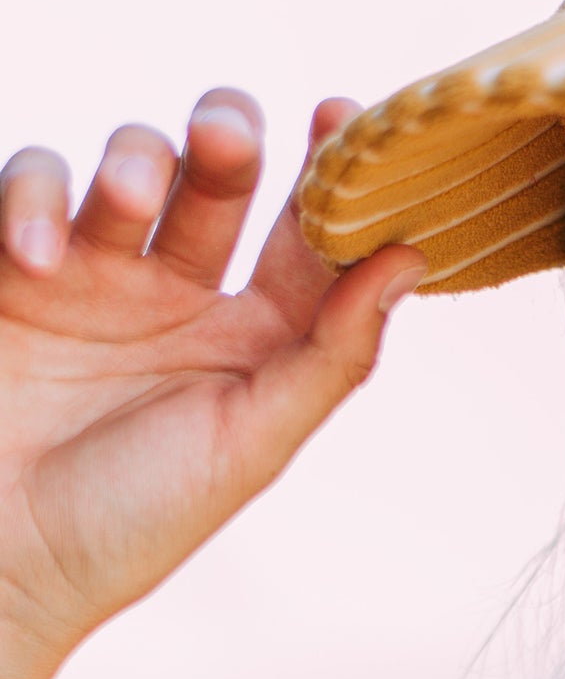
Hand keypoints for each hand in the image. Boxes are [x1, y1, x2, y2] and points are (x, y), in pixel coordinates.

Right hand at [0, 92, 422, 678]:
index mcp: (255, 339)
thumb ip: (332, 354)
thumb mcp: (252, 444)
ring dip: (136, 161)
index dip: (330, 173)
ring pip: (131, 164)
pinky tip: (40, 254)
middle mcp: (182, 295)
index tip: (345, 117)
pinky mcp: (17, 264)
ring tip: (126, 201)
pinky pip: (28, 184)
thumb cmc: (136, 520)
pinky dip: (33, 198)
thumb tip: (409, 257)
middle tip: (229, 140)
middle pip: (221, 177)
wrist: (4, 561)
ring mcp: (98, 272)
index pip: (306, 236)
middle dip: (228, 140)